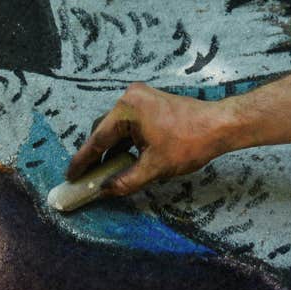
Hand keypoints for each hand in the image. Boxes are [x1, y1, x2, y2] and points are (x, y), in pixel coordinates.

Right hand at [66, 82, 237, 197]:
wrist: (220, 126)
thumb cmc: (190, 143)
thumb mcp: (155, 168)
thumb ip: (125, 181)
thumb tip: (104, 192)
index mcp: (127, 109)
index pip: (98, 139)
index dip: (83, 160)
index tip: (70, 175)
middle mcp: (131, 98)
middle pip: (104, 130)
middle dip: (96, 155)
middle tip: (87, 177)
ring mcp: (142, 98)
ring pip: (117, 128)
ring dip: (112, 149)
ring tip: (104, 172)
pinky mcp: (151, 104)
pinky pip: (130, 125)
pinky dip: (125, 142)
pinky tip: (124, 159)